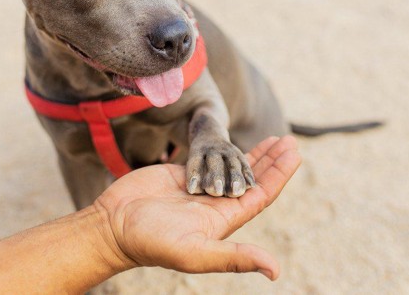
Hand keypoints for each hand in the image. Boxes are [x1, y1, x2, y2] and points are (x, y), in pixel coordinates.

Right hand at [93, 135, 300, 279]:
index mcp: (225, 220)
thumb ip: (234, 258)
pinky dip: (226, 151)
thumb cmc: (152, 243)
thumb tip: (275, 270)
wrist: (114, 227)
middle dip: (272, 161)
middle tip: (289, 140)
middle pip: (253, 180)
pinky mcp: (183, 177)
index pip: (261, 194)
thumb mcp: (196, 253)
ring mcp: (200, 190)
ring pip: (234, 169)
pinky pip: (211, 162)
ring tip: (273, 139)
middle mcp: (216, 205)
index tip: (294, 152)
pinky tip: (235, 144)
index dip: (279, 174)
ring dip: (254, 154)